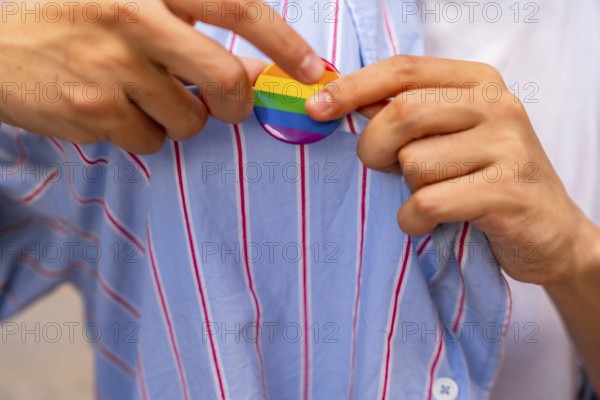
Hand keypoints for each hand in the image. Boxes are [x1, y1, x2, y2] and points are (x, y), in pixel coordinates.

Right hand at [0, 0, 321, 152]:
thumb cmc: (67, 16)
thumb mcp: (127, 3)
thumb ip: (185, 25)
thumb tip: (249, 64)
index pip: (236, 7)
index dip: (284, 42)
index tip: (314, 69)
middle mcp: (134, 19)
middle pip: (227, 79)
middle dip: (238, 105)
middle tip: (229, 109)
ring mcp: (111, 67)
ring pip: (189, 120)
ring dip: (181, 119)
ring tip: (144, 99)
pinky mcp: (91, 110)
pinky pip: (151, 141)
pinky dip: (145, 135)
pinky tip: (115, 112)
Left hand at [306, 55, 599, 285]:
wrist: (550, 232)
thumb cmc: (485, 181)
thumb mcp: (453, 136)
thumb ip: (409, 115)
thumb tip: (343, 101)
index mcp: (478, 82)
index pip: (403, 70)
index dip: (353, 87)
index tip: (316, 108)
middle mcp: (497, 105)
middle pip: (402, 112)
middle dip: (375, 148)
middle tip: (383, 169)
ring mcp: (508, 146)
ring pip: (414, 163)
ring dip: (407, 190)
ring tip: (434, 197)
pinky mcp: (507, 190)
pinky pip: (428, 202)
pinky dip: (413, 221)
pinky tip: (429, 224)